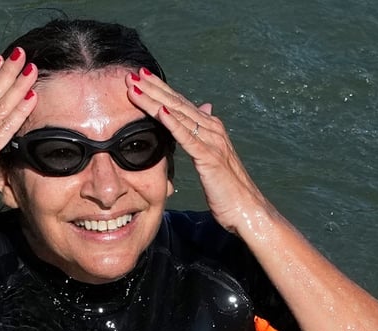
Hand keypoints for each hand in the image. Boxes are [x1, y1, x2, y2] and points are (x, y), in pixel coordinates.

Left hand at [125, 68, 270, 234]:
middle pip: (176, 103)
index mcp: (210, 128)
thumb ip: (205, 133)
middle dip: (152, 88)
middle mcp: (212, 128)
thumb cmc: (227, 187)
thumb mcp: (213, 156)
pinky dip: (173, 122)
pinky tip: (160, 111)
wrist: (246, 209)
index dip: (159, 89)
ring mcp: (212, 141)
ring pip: (178, 114)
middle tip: (131, 74)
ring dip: (155, 100)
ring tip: (136, 87)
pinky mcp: (209, 157)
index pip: (179, 103)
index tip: (139, 78)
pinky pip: (188, 137)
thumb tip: (205, 108)